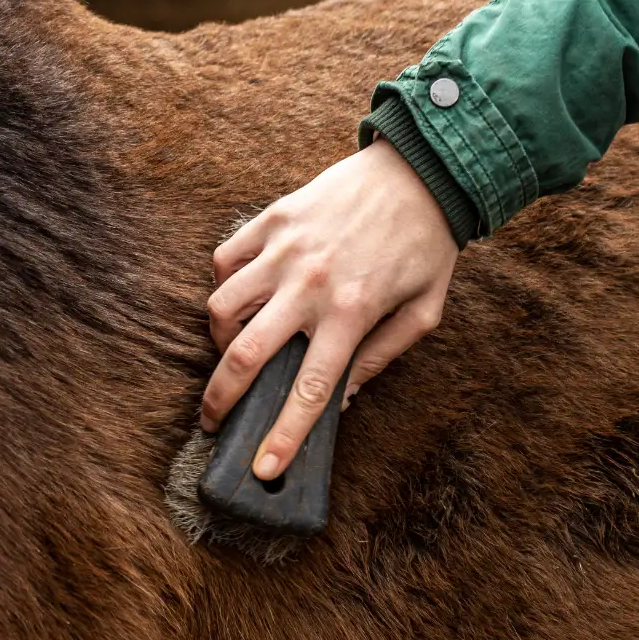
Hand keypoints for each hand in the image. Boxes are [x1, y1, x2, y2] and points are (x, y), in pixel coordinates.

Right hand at [202, 137, 459, 480]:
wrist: (421, 170)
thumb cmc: (426, 245)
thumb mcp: (423, 311)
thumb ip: (382, 357)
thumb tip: (340, 396)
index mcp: (352, 312)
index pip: (308, 389)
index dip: (283, 436)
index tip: (262, 469)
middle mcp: (310, 284)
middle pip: (244, 355)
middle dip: (220, 400)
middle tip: (213, 420)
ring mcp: (284, 249)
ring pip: (221, 308)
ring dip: (221, 340)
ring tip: (234, 350)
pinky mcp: (272, 219)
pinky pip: (225, 260)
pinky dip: (225, 285)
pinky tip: (244, 296)